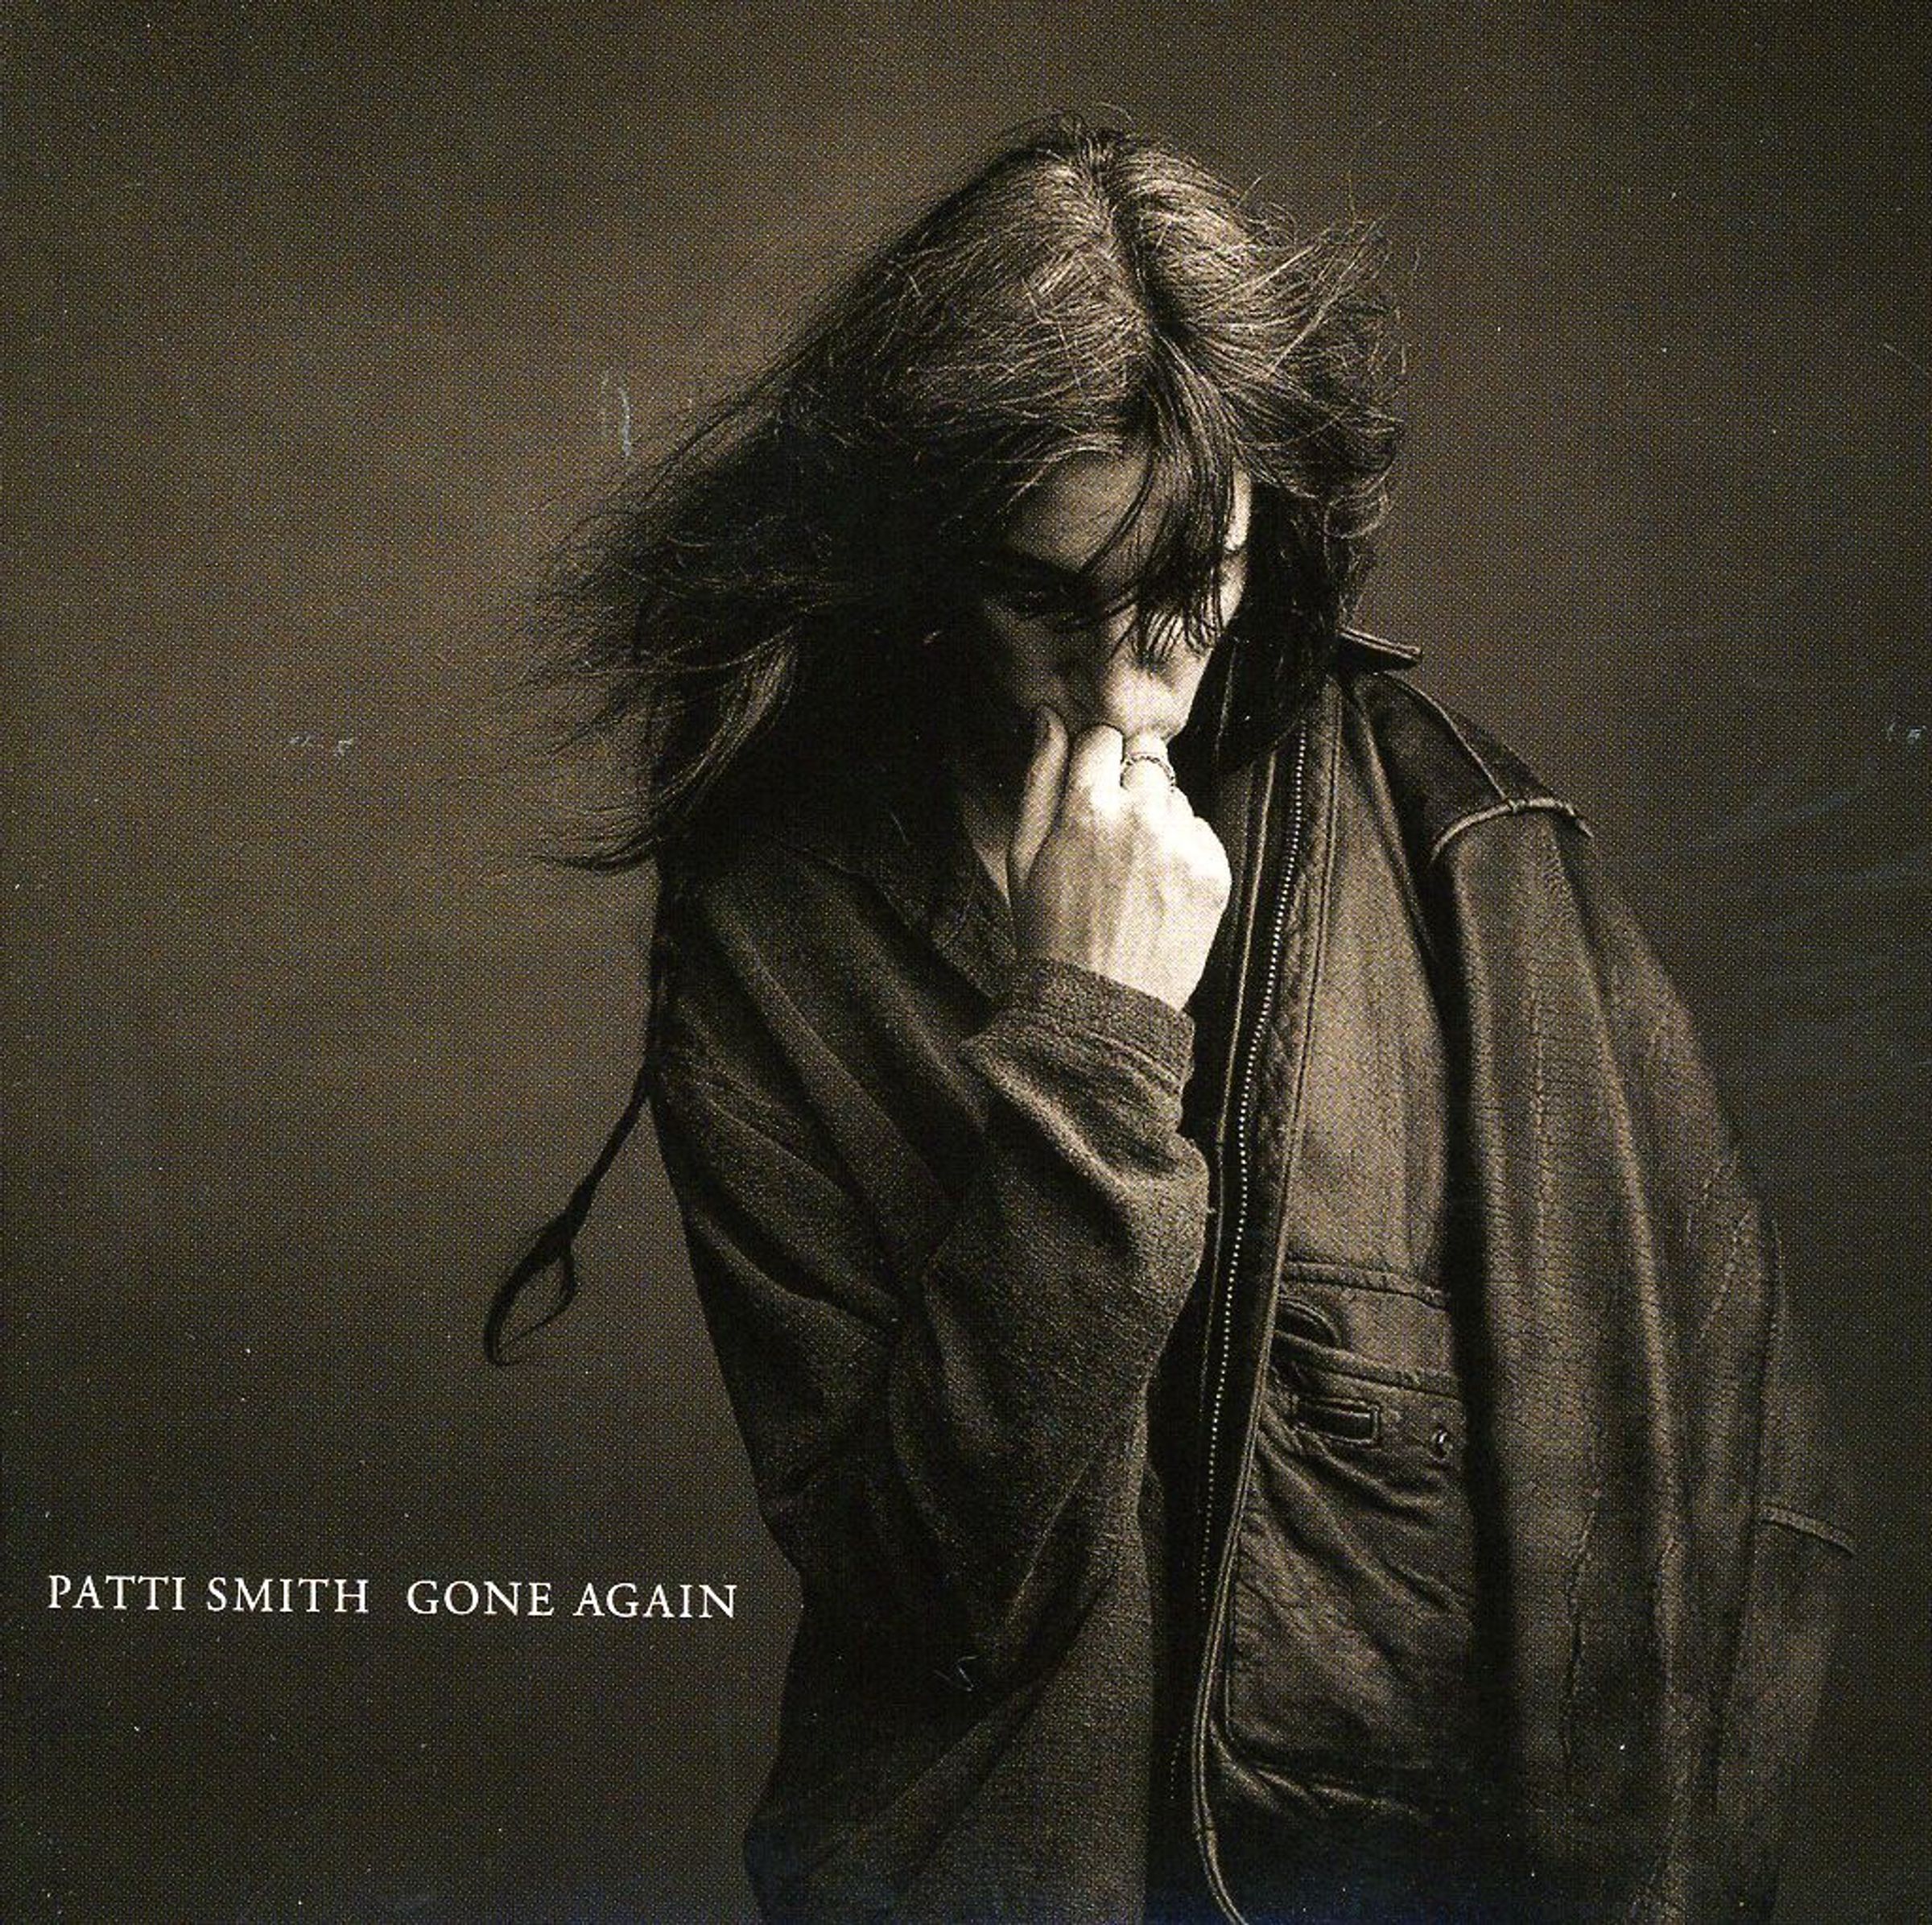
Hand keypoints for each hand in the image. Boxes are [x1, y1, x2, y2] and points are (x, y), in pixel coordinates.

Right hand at [1007, 707, 1231, 1012]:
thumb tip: (1050, 716)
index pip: (1103, 734)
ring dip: (1156, 813)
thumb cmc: (1050, 930)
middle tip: (1110, 825)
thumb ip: (1039, 777)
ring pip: (1175, 793)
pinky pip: (1199, 831)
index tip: (1087, 784)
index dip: (1092, 758)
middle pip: (1147, 754)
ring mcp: (1183, 844)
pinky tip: (1154, 885)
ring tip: (1130, 865)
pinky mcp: (1214, 872)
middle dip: (1129, 776)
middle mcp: (1141, 815)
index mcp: (1087, 806)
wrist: (1100, 1007)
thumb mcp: (1024, 854)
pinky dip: (1180, 847)